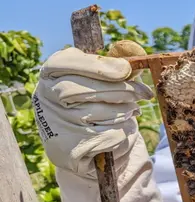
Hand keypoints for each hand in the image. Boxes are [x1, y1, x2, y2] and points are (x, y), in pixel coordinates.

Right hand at [33, 46, 152, 176]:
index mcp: (51, 73)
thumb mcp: (106, 79)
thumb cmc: (98, 103)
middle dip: (119, 90)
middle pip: (82, 90)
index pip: (65, 63)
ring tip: (132, 110)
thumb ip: (119, 65)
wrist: (89, 144)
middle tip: (143, 93)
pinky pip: (105, 136)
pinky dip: (122, 131)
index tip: (125, 69)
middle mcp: (45, 97)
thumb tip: (135, 51)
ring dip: (124, 111)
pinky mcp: (67, 150)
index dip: (97, 66)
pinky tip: (122, 128)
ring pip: (96, 113)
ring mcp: (53, 125)